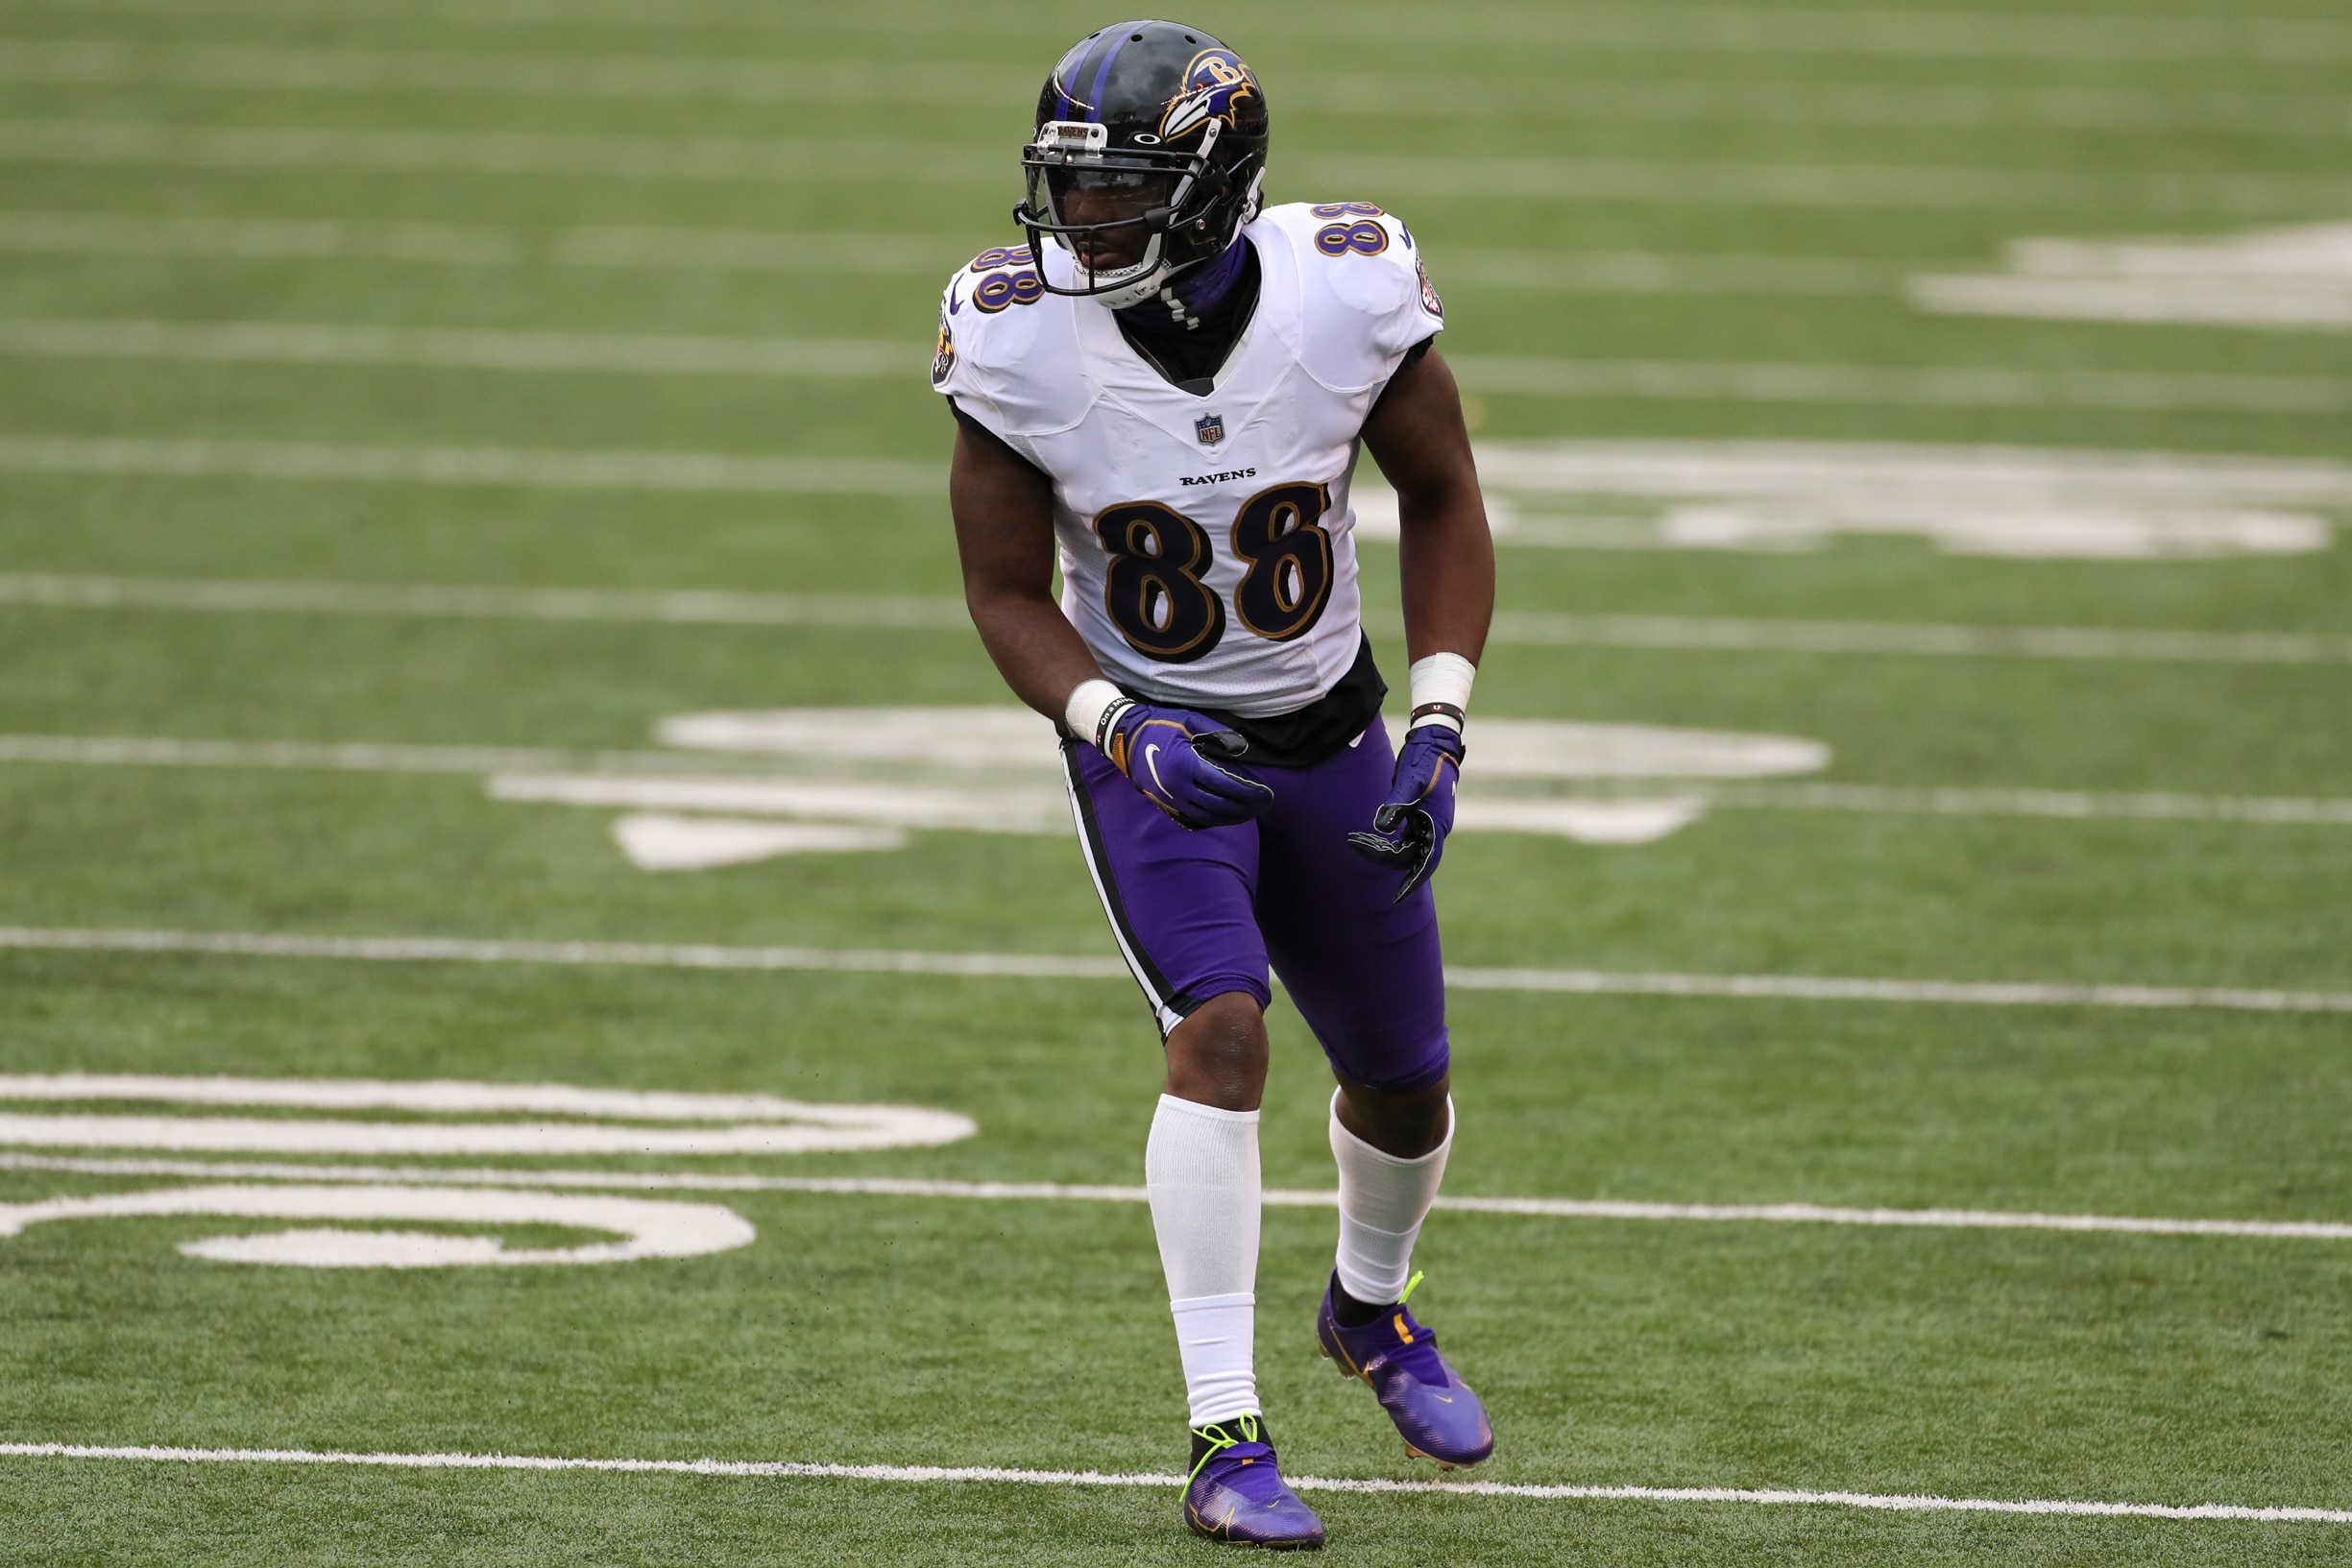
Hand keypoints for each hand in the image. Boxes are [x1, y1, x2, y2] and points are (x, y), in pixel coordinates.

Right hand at [1103, 702, 1274, 829]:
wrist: (1124, 739)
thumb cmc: (1159, 726)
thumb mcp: (1189, 720)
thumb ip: (1217, 734)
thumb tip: (1242, 749)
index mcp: (1185, 765)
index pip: (1224, 785)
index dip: (1247, 792)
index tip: (1265, 793)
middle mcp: (1178, 787)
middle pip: (1219, 806)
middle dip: (1245, 807)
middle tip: (1263, 804)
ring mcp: (1170, 799)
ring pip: (1207, 817)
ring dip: (1231, 817)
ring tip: (1249, 812)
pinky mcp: (1165, 806)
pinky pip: (1193, 820)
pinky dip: (1212, 821)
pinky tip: (1225, 816)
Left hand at [1347, 724, 1462, 900]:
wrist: (1434, 742)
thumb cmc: (1425, 760)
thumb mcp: (1409, 781)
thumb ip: (1396, 805)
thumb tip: (1381, 828)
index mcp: (1437, 824)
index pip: (1425, 862)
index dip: (1412, 881)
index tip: (1398, 897)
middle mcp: (1435, 829)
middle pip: (1410, 857)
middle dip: (1382, 857)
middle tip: (1355, 845)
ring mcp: (1428, 824)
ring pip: (1406, 849)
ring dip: (1382, 850)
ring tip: (1356, 841)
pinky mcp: (1420, 817)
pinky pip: (1404, 839)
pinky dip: (1386, 841)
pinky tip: (1368, 837)